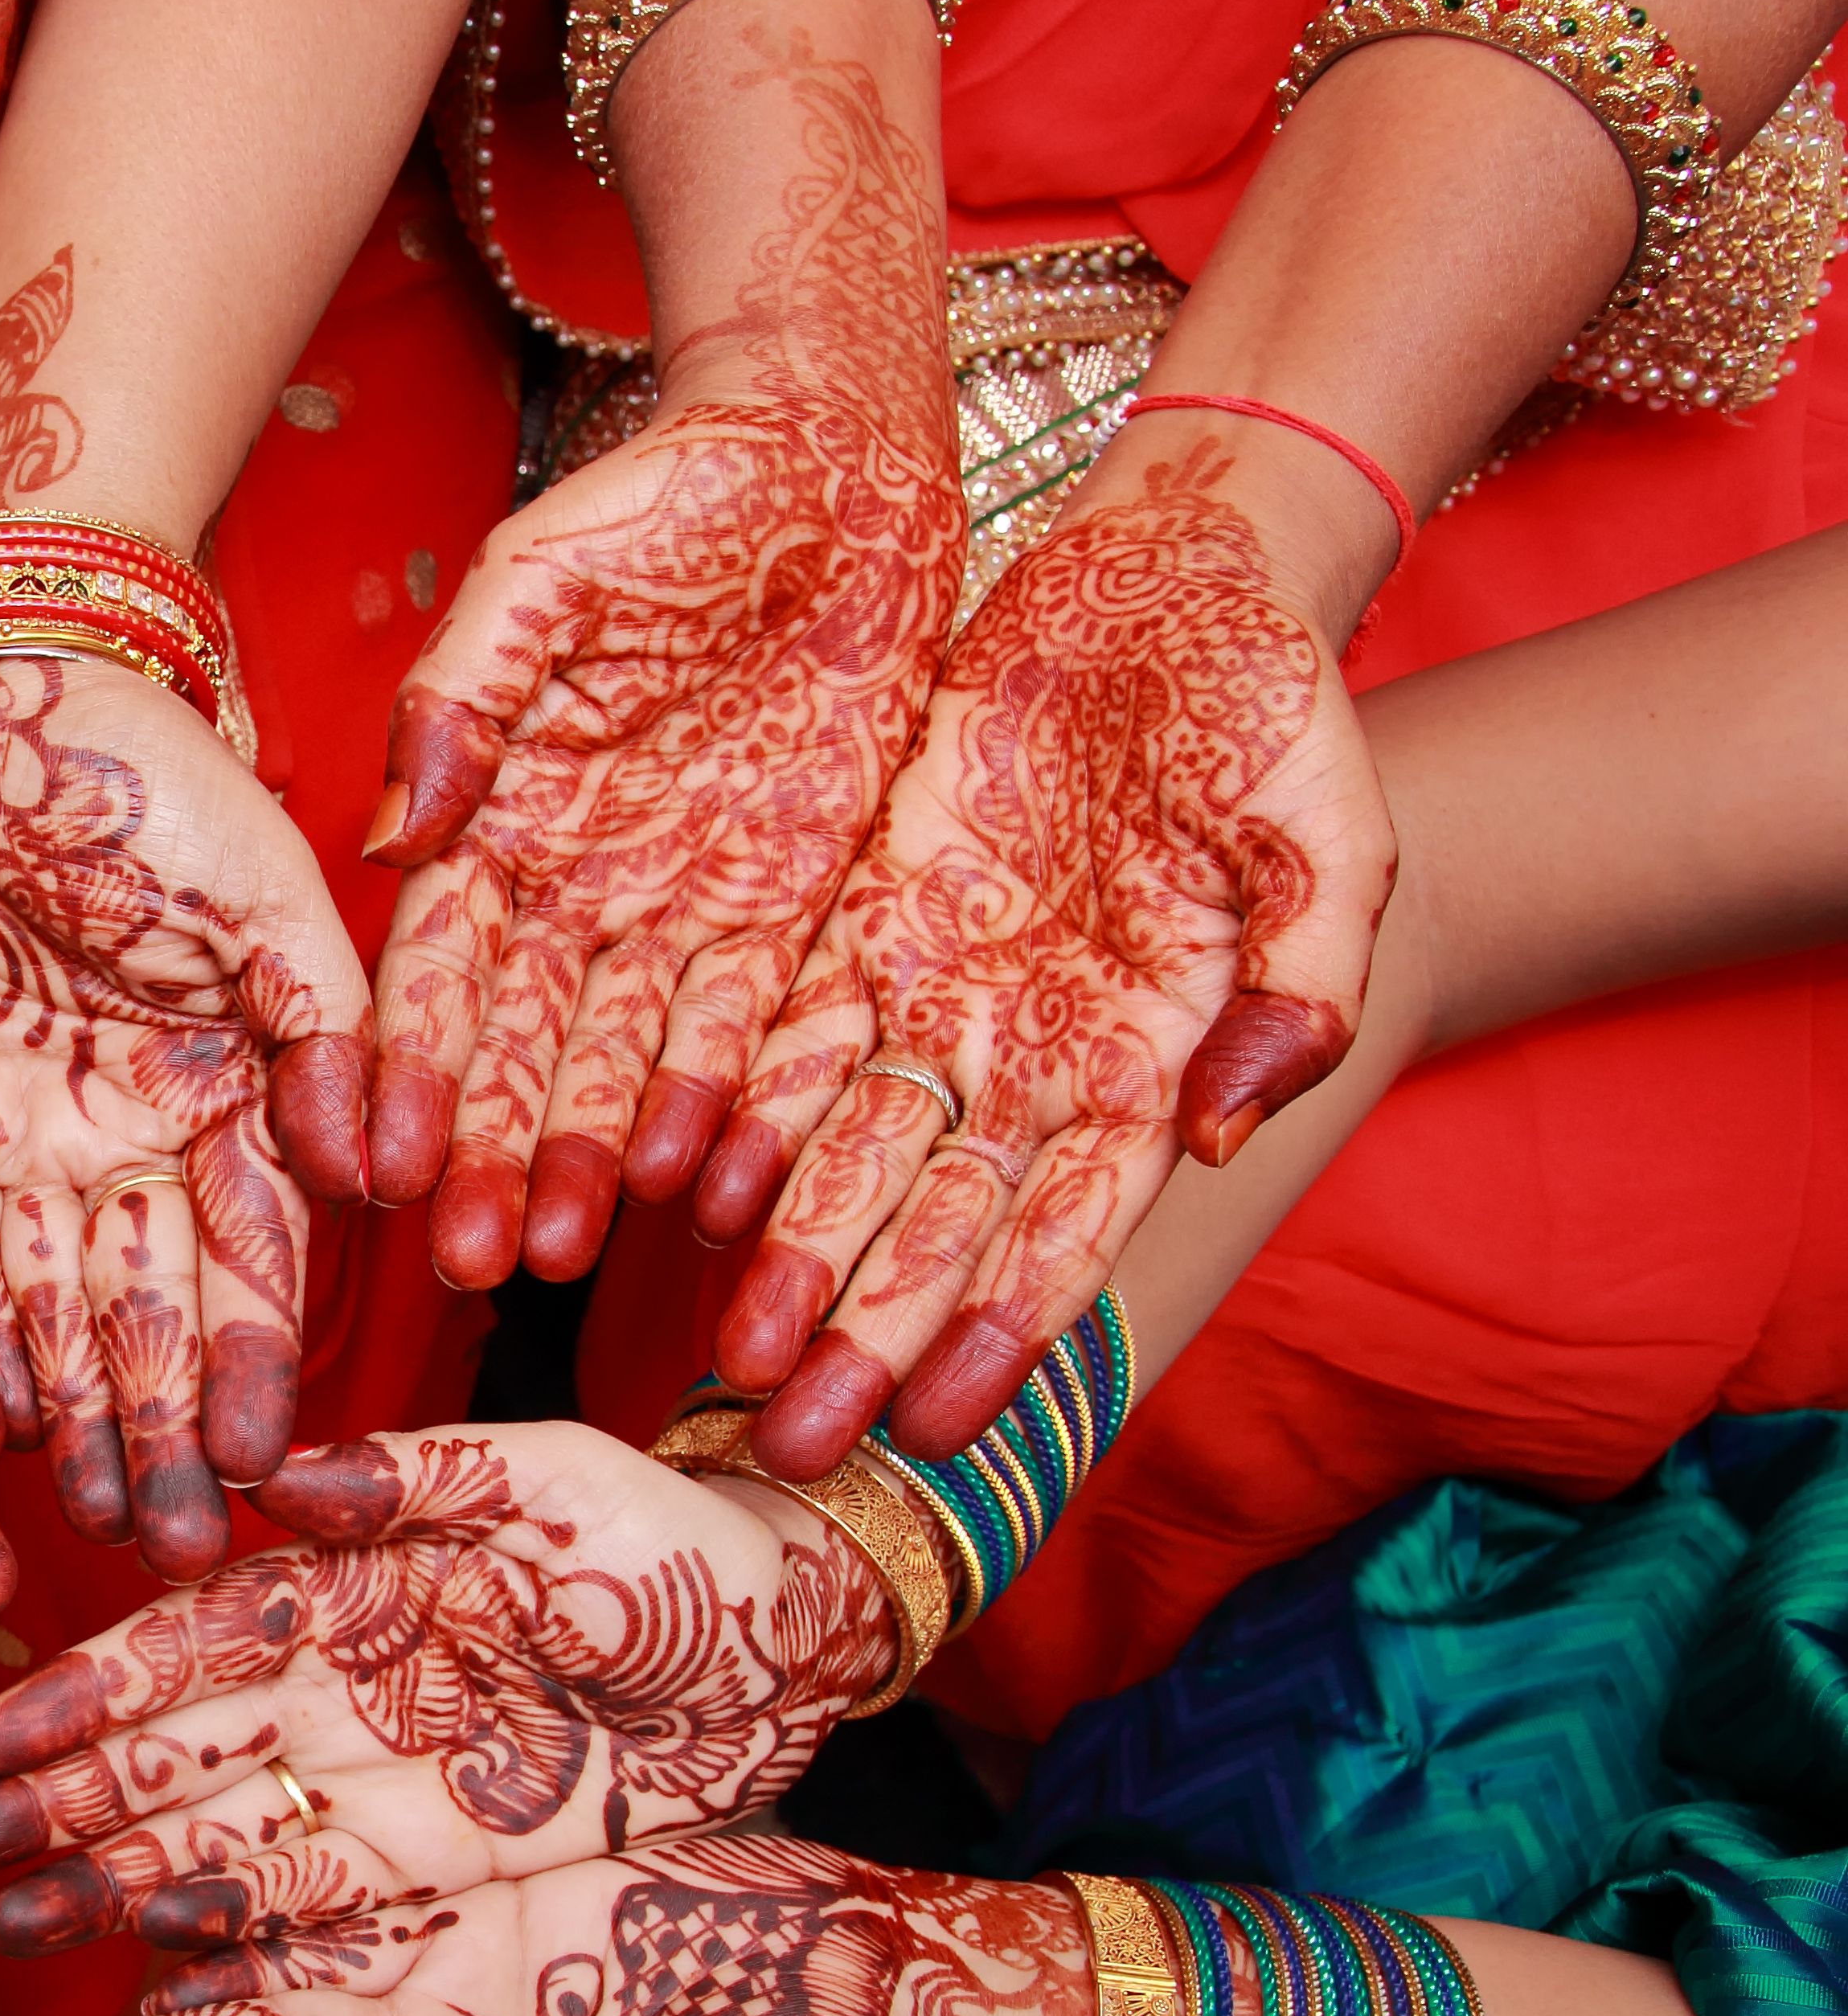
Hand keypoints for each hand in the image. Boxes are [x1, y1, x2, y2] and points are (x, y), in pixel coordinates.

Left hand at [0, 654, 369, 1582]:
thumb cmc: (143, 773)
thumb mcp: (264, 890)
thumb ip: (331, 1030)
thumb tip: (389, 1171)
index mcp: (219, 1103)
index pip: (246, 1263)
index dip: (252, 1364)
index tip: (261, 1466)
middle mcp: (117, 1152)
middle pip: (137, 1326)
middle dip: (152, 1443)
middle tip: (167, 1555)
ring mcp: (9, 1151)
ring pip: (30, 1327)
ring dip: (50, 1435)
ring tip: (56, 1547)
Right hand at [0, 1423, 892, 1951]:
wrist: (796, 1643)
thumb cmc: (680, 1545)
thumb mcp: (563, 1487)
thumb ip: (421, 1476)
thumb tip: (272, 1482)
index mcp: (354, 1585)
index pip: (195, 1640)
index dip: (96, 1689)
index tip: (1, 1733)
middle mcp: (341, 1691)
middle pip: (174, 1752)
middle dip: (57, 1800)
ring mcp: (379, 1786)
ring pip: (215, 1836)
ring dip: (107, 1878)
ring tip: (8, 1924)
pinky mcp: (435, 1869)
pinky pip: (308, 1909)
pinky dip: (222, 1936)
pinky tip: (141, 1967)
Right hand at [365, 26, 957, 1290]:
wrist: (827, 463)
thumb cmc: (659, 500)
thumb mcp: (534, 579)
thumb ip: (458, 698)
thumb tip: (392, 828)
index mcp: (498, 817)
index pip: (436, 969)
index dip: (407, 1068)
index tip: (379, 1164)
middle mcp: (581, 885)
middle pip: (523, 1044)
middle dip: (491, 1155)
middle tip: (469, 1263)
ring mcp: (685, 903)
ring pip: (627, 1057)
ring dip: (589, 1155)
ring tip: (564, 1249)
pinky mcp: (791, 902)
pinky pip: (752, 1022)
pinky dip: (720, 1099)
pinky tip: (692, 1181)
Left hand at [699, 433, 1393, 1472]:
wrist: (1169, 577)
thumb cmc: (1272, 705)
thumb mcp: (1330, 831)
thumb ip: (1304, 982)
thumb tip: (1229, 1122)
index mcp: (1145, 1053)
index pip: (1065, 1225)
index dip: (999, 1326)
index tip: (934, 1421)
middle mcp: (1027, 1048)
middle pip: (934, 1219)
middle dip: (866, 1332)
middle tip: (791, 1438)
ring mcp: (935, 988)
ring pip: (846, 1152)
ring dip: (790, 1257)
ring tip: (728, 1355)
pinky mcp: (857, 916)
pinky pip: (786, 1034)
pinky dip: (743, 1115)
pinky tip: (686, 1193)